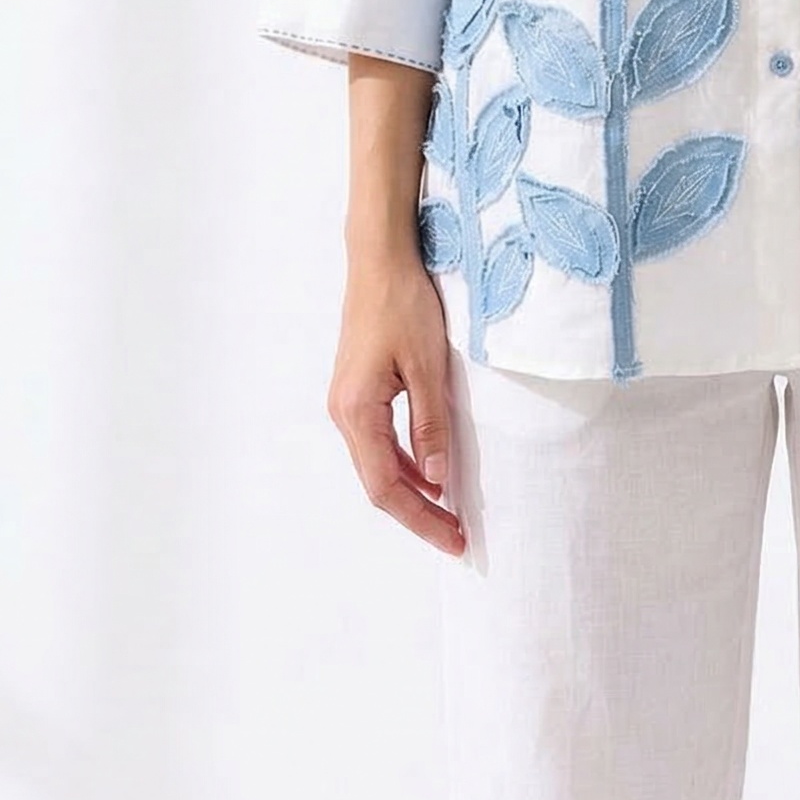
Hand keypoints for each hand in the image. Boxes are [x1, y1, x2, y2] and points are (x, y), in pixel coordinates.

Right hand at [326, 247, 466, 556]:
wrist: (379, 260)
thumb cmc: (403, 305)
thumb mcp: (427, 366)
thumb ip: (431, 426)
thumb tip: (438, 482)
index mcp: (357, 412)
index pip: (387, 486)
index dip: (421, 519)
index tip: (454, 538)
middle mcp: (343, 414)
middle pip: (378, 483)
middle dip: (418, 513)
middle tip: (456, 536)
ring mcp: (347, 403)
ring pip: (377, 464)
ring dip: (411, 491)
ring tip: (447, 513)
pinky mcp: (357, 391)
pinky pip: (378, 442)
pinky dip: (403, 464)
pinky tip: (428, 472)